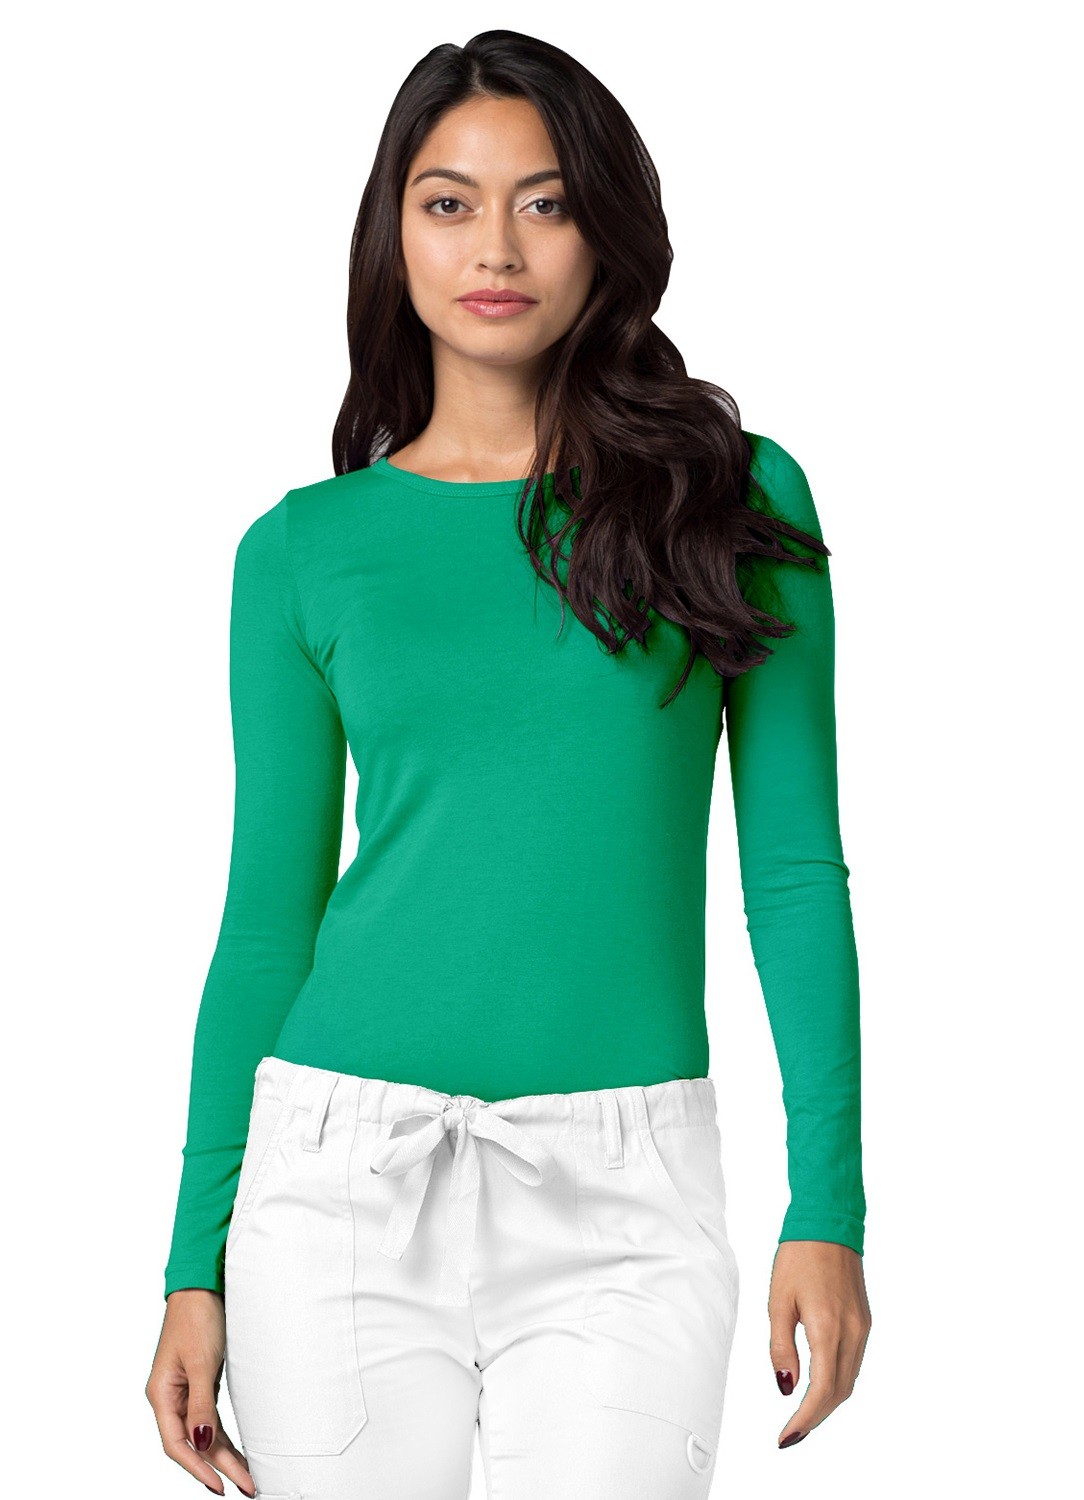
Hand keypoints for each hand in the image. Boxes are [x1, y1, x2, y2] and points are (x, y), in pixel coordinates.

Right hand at [145, 1288, 254, 1496]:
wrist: (203, 1284)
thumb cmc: (197, 1316)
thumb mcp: (201, 1362)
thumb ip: (200, 1405)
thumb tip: (200, 1444)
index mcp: (161, 1394)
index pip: (177, 1444)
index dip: (198, 1469)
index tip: (222, 1487)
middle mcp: (170, 1396)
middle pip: (193, 1443)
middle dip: (219, 1467)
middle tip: (247, 1488)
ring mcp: (185, 1390)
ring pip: (203, 1432)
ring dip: (224, 1455)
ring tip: (248, 1477)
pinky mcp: (200, 1381)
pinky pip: (209, 1417)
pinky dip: (222, 1434)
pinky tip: (236, 1449)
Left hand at [768, 1239, 870, 1447]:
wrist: (828, 1224)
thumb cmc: (798, 1257)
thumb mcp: (778, 1301)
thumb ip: (781, 1347)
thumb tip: (787, 1387)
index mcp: (828, 1327)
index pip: (822, 1390)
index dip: (805, 1419)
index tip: (786, 1437)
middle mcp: (853, 1332)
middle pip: (839, 1392)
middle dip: (816, 1417)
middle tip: (791, 1433)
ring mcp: (863, 1327)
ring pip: (849, 1380)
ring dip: (828, 1402)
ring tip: (802, 1416)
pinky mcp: (865, 1321)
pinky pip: (854, 1362)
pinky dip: (838, 1382)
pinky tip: (820, 1385)